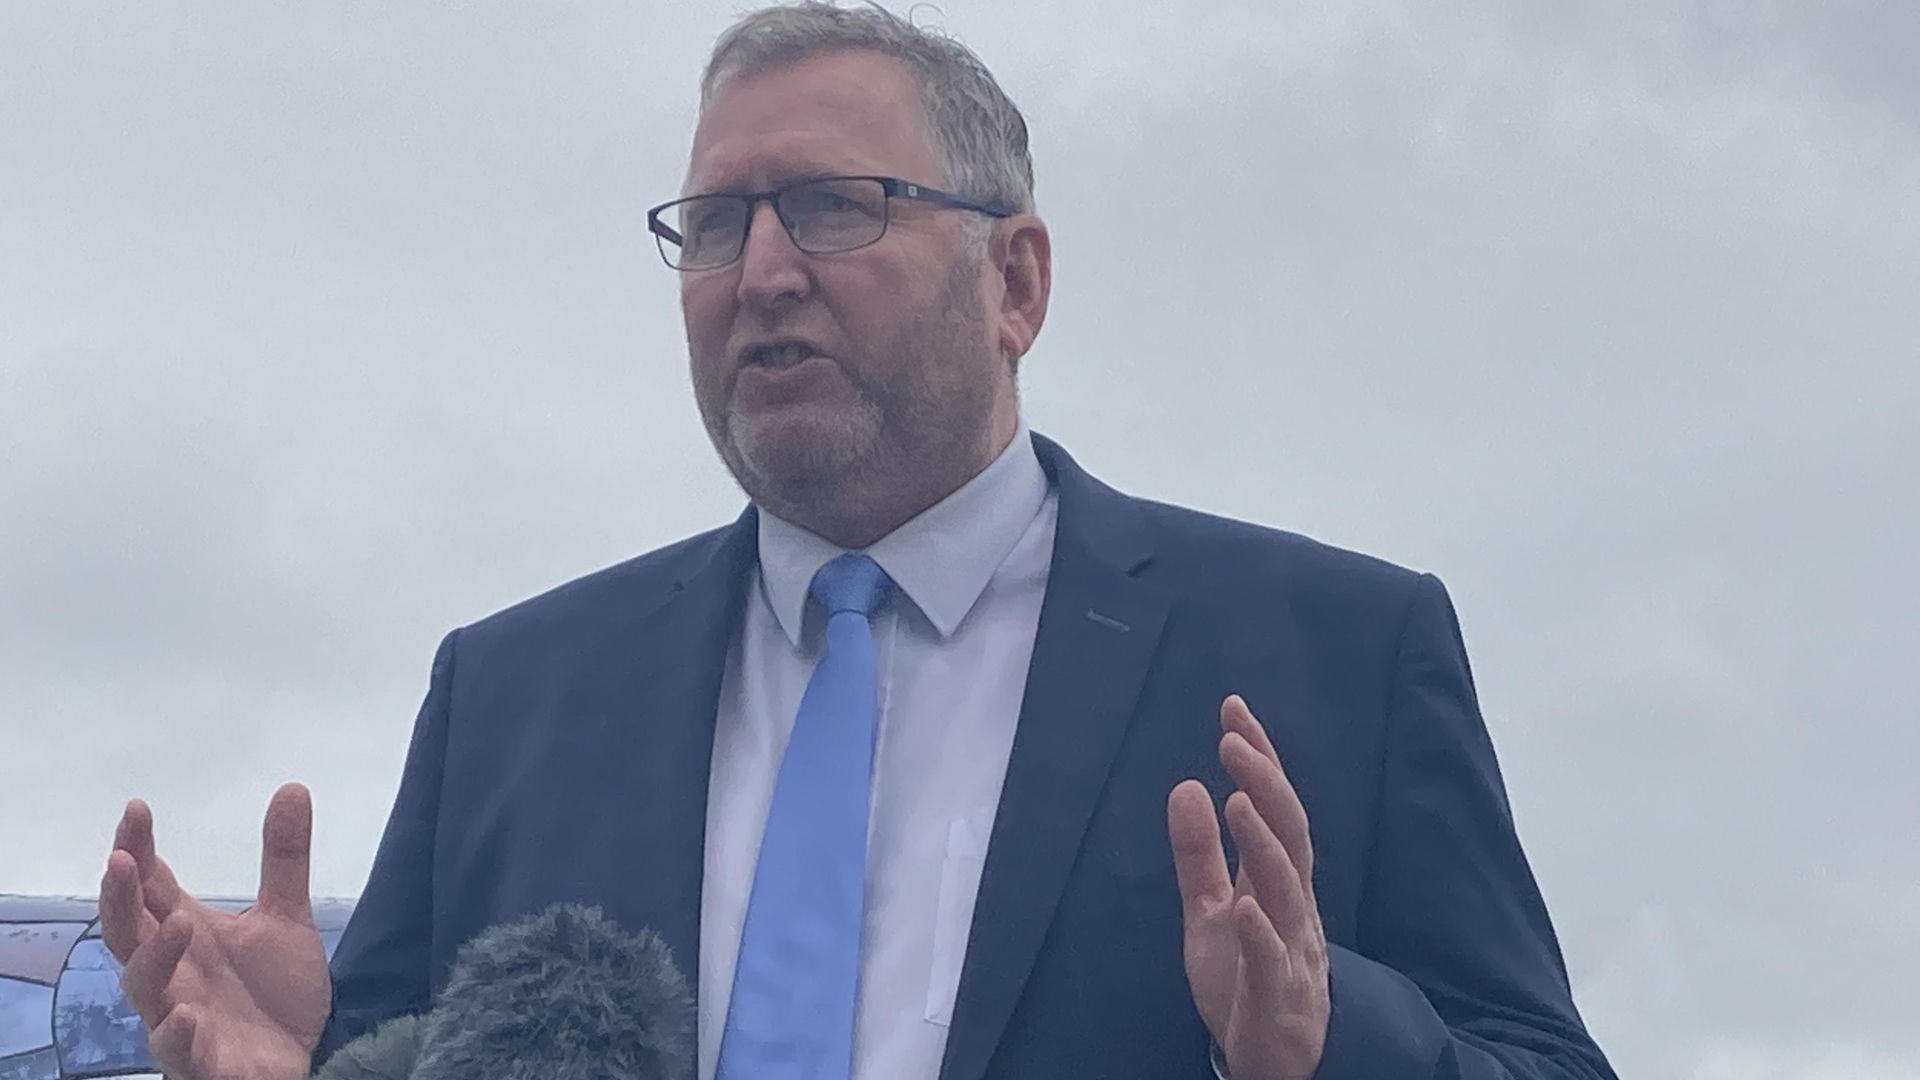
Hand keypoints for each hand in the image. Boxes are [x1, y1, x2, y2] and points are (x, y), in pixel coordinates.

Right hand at [99, 782, 331, 1079]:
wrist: (304, 1057)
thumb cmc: (276, 993)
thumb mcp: (286, 919)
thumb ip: (284, 859)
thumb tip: (292, 787)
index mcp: (185, 934)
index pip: (150, 888)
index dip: (137, 850)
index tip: (136, 809)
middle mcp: (172, 973)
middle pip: (127, 932)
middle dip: (119, 898)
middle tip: (121, 860)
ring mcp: (179, 1018)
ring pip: (145, 989)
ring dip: (155, 956)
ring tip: (180, 922)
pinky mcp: (200, 1062)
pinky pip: (176, 1051)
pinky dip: (176, 1035)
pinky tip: (184, 1016)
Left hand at [1168, 696, 1330, 1079]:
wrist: (1275, 1058)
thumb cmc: (1246, 976)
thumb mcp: (1208, 909)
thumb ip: (1198, 854)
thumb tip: (1187, 785)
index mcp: (1276, 881)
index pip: (1274, 808)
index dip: (1259, 759)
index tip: (1233, 710)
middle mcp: (1293, 906)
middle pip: (1289, 835)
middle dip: (1264, 783)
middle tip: (1234, 739)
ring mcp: (1292, 949)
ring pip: (1286, 889)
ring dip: (1262, 843)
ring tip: (1236, 799)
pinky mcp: (1278, 996)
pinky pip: (1273, 961)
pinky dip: (1261, 933)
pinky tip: (1244, 905)